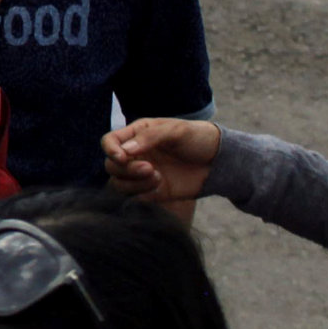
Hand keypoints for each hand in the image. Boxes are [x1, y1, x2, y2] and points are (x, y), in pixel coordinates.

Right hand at [101, 116, 222, 207]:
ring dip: (133, 183)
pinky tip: (160, 186)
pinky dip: (141, 194)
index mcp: (137, 135)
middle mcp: (135, 155)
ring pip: (118, 184)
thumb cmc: (197, 138)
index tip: (123, 157)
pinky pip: (133, 197)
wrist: (218, 161)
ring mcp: (141, 175)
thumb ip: (150, 137)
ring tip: (158, 177)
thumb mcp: (176, 131)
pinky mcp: (151, 192)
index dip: (110, 150)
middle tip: (150, 168)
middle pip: (111, 166)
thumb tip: (124, 152)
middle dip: (126, 169)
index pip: (109, 142)